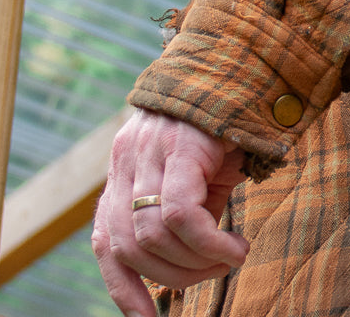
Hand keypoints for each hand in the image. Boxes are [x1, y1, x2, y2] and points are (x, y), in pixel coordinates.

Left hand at [92, 107, 249, 316]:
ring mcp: (148, 151)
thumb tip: (184, 270)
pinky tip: (235, 248)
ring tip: (230, 259)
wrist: (244, 61)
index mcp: (125, 170)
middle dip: (172, 278)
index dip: (122, 289)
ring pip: (153, 235)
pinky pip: (181, 213)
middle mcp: (126, 161)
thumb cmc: (226, 123)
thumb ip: (184, 212)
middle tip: (213, 275)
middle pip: (128, 246)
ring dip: (195, 264)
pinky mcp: (180, 146)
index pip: (105, 240)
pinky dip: (208, 244)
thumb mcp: (198, 174)